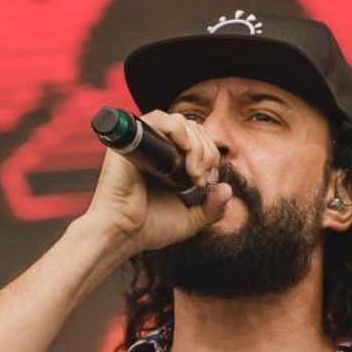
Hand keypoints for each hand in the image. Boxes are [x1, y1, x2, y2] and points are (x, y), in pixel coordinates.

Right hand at [81, 110, 230, 257]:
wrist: (123, 233)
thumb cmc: (151, 227)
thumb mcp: (191, 220)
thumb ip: (213, 208)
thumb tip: (228, 189)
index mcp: (171, 162)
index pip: (200, 141)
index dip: (211, 156)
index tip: (205, 181)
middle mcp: (158, 149)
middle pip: (194, 130)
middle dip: (207, 152)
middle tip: (199, 178)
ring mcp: (145, 143)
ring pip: (180, 123)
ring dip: (195, 144)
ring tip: (192, 171)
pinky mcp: (131, 141)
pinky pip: (157, 118)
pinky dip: (176, 128)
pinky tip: (184, 148)